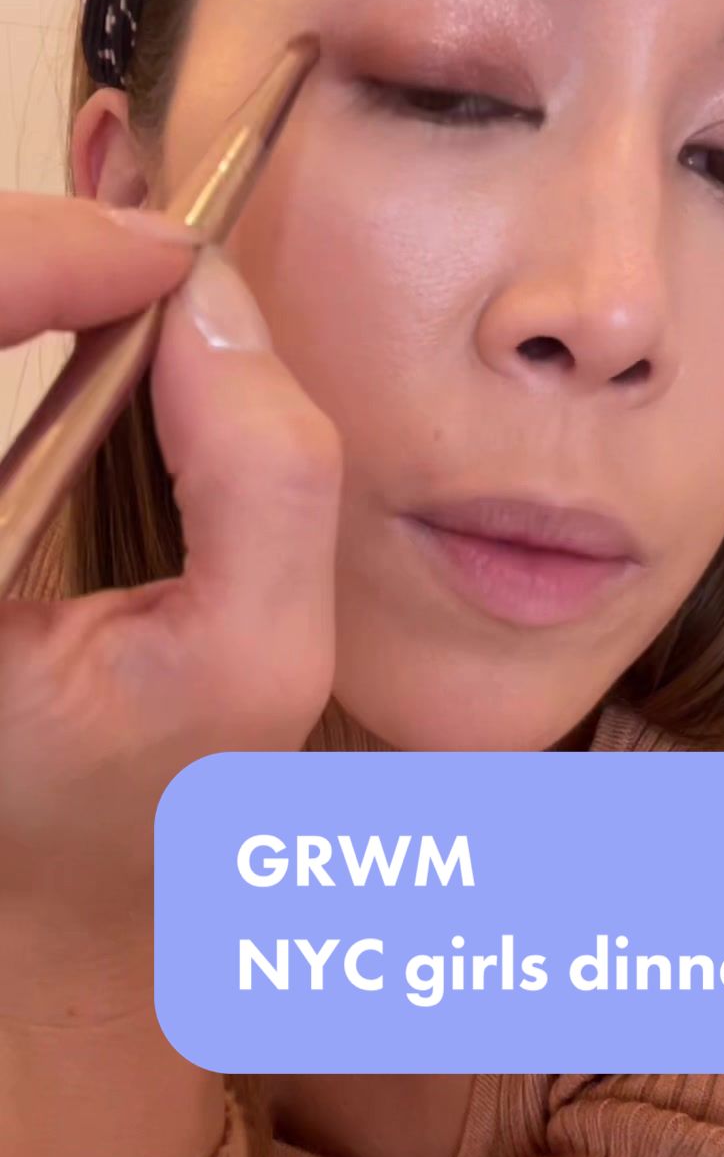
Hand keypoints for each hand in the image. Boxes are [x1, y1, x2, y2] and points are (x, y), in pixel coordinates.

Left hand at [0, 190, 341, 1017]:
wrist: (50, 902)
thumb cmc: (144, 812)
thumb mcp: (253, 668)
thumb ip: (265, 476)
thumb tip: (215, 307)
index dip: (40, 254)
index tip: (163, 255)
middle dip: (32, 255)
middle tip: (147, 261)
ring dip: (19, 281)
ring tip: (119, 276)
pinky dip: (10, 314)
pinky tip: (64, 314)